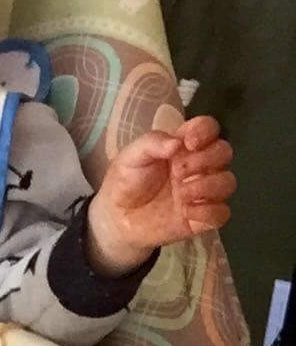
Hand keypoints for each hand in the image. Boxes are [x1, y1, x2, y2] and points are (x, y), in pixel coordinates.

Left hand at [86, 116, 234, 276]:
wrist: (118, 217)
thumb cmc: (126, 181)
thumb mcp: (131, 156)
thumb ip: (152, 143)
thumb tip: (177, 143)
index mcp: (182, 146)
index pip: (209, 128)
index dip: (206, 131)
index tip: (189, 143)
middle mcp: (198, 166)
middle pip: (224, 152)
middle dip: (205, 160)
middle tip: (178, 172)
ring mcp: (202, 192)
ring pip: (228, 182)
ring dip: (207, 186)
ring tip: (181, 194)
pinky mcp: (202, 217)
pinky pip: (222, 213)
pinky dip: (207, 212)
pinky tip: (185, 212)